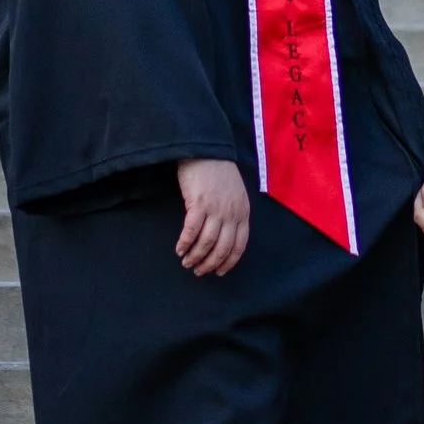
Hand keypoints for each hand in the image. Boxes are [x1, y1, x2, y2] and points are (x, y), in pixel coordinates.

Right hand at [175, 155, 250, 276]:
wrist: (205, 151)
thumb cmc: (218, 172)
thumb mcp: (235, 194)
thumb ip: (233, 214)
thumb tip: (224, 236)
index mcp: (243, 212)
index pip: (239, 245)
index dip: (228, 262)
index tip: (219, 272)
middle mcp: (232, 213)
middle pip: (222, 248)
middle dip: (210, 264)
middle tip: (199, 271)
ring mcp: (216, 209)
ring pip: (207, 243)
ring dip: (196, 256)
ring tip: (187, 262)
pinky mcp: (199, 203)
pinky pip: (191, 231)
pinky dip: (185, 243)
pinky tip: (179, 249)